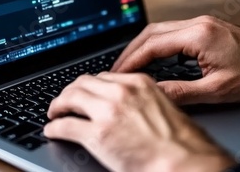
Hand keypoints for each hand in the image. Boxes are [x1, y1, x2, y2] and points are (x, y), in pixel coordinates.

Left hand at [45, 72, 234, 171]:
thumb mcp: (162, 108)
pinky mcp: (97, 135)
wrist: (186, 162)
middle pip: (82, 83)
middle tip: (64, 101)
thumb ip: (140, 101)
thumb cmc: (182, 143)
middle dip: (70, 91)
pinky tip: (53, 130)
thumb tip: (124, 107)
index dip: (89, 86)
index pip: (103, 77)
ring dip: (58, 105)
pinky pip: (66, 126)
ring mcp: (107, 111)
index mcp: (138, 83)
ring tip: (55, 113)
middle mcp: (121, 91)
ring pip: (70, 98)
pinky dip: (55, 127)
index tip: (84, 92)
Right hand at [112, 15, 239, 104]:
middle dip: (131, 51)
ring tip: (130, 65)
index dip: (131, 60)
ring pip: (159, 29)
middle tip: (117, 69)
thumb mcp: (217, 90)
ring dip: (142, 46)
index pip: (153, 45)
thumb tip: (154, 93)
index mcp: (199, 35)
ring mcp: (200, 22)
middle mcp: (197, 23)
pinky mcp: (204, 26)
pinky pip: (171, 31)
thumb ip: (180, 91)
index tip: (118, 72)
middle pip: (151, 32)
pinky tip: (151, 57)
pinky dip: (156, 44)